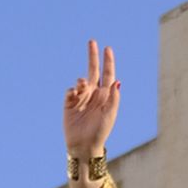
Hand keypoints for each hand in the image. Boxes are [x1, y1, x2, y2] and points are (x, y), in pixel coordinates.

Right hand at [64, 38, 119, 161]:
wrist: (84, 146)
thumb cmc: (100, 132)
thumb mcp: (109, 115)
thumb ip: (113, 98)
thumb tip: (118, 81)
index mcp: (105, 96)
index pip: (108, 75)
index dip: (108, 62)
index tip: (107, 48)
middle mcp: (94, 95)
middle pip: (93, 71)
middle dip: (93, 57)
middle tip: (92, 41)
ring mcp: (81, 98)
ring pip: (81, 81)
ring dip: (81, 80)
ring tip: (82, 86)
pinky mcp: (70, 103)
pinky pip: (70, 91)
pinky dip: (72, 90)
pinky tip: (74, 94)